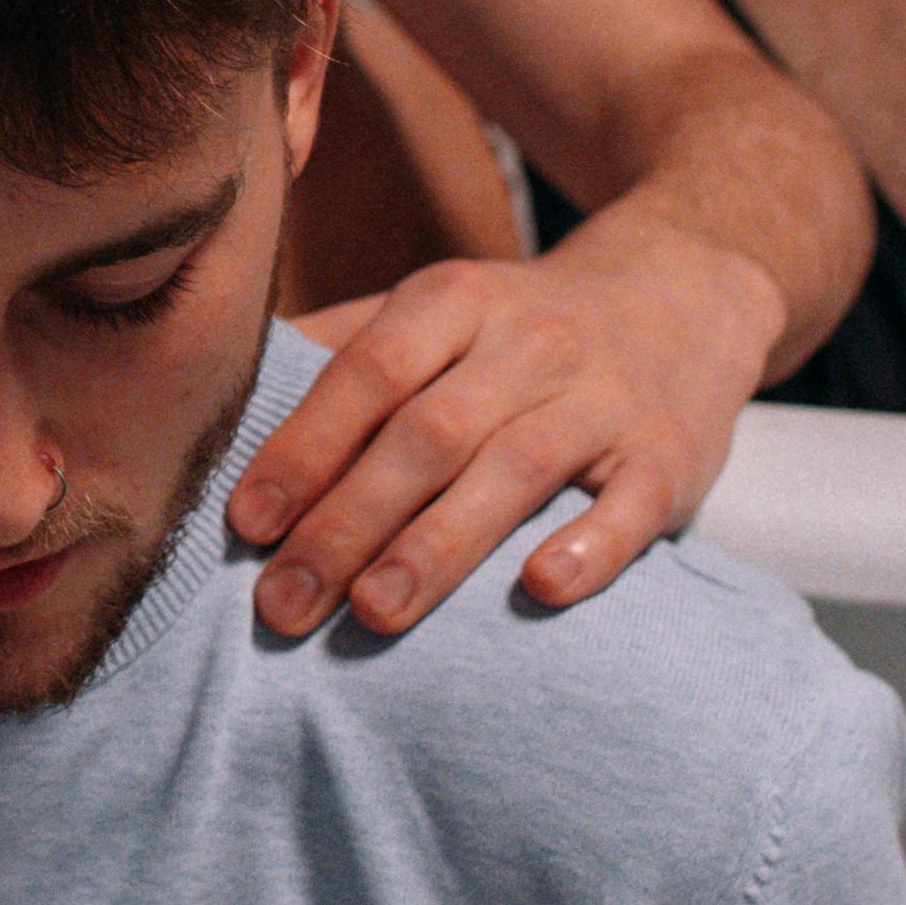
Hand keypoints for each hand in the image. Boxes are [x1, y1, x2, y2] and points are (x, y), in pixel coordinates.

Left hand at [227, 203, 779, 643]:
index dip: (304, 447)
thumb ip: (342, 349)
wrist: (687, 294)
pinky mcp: (672, 453)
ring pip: (515, 470)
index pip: (368, 372)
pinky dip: (589, 546)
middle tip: (283, 604)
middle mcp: (532, 341)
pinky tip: (539, 591)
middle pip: (428, 434)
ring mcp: (607, 396)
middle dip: (347, 522)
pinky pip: (632, 502)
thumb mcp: (439, 308)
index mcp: (456, 300)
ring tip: (372, 610)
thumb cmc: (522, 329)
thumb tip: (218, 399)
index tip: (246, 522)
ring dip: (438, 545)